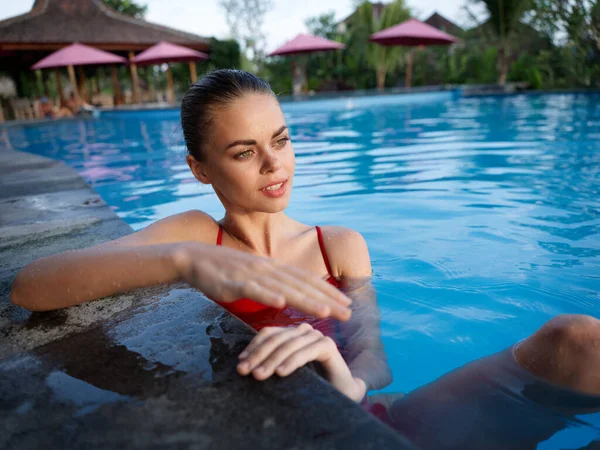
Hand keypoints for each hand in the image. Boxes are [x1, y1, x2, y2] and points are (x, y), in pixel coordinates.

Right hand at [173, 242, 351, 320]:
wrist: (194, 258)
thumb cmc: (224, 270)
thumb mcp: (253, 276)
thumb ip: (271, 285)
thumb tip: (288, 298)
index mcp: (273, 267)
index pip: (307, 280)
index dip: (328, 291)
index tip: (346, 303)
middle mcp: (267, 268)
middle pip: (302, 285)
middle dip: (327, 299)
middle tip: (348, 312)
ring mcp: (251, 274)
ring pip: (283, 288)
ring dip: (305, 300)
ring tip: (324, 311)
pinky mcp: (233, 282)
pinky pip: (253, 290)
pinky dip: (268, 296)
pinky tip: (281, 304)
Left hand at [236, 323, 366, 400]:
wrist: (341, 392)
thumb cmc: (311, 382)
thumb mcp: (285, 370)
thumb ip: (271, 363)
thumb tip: (243, 365)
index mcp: (291, 333)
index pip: (268, 334)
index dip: (253, 347)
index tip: (240, 362)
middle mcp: (303, 331)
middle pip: (276, 338)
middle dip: (258, 355)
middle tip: (245, 371)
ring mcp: (316, 336)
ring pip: (288, 345)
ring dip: (272, 360)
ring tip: (259, 375)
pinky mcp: (327, 345)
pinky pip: (305, 352)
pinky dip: (292, 362)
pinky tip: (281, 373)